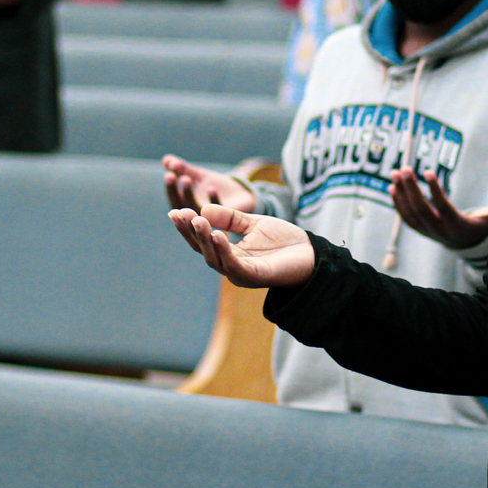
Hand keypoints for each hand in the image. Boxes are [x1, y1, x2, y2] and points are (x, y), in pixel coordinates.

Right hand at [163, 155, 255, 213]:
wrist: (241, 195)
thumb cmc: (216, 187)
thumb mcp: (199, 176)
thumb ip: (183, 169)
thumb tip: (165, 159)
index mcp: (189, 207)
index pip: (175, 200)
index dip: (170, 187)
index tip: (168, 173)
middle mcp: (198, 216)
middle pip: (181, 207)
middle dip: (175, 190)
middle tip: (171, 175)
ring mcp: (212, 219)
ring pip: (196, 210)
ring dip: (189, 195)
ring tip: (187, 177)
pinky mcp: (227, 218)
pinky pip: (219, 211)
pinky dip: (214, 200)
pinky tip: (211, 188)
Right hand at [169, 203, 315, 288]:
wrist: (312, 254)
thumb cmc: (283, 241)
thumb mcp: (252, 223)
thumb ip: (230, 218)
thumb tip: (203, 209)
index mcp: (228, 253)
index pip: (202, 240)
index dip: (188, 227)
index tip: (174, 211)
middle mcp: (231, 265)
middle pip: (203, 251)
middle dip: (191, 232)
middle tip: (181, 214)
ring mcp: (241, 274)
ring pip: (214, 259)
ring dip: (204, 239)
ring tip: (198, 220)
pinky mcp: (254, 277)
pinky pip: (234, 265)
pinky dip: (223, 250)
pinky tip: (217, 234)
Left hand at [388, 171, 487, 250]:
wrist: (467, 246)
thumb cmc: (481, 227)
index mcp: (457, 225)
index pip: (443, 207)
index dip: (435, 191)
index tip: (427, 172)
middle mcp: (440, 230)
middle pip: (422, 210)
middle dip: (411, 189)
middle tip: (404, 168)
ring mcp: (428, 231)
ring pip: (411, 213)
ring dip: (401, 193)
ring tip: (395, 173)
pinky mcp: (421, 230)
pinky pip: (406, 218)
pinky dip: (398, 203)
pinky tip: (392, 187)